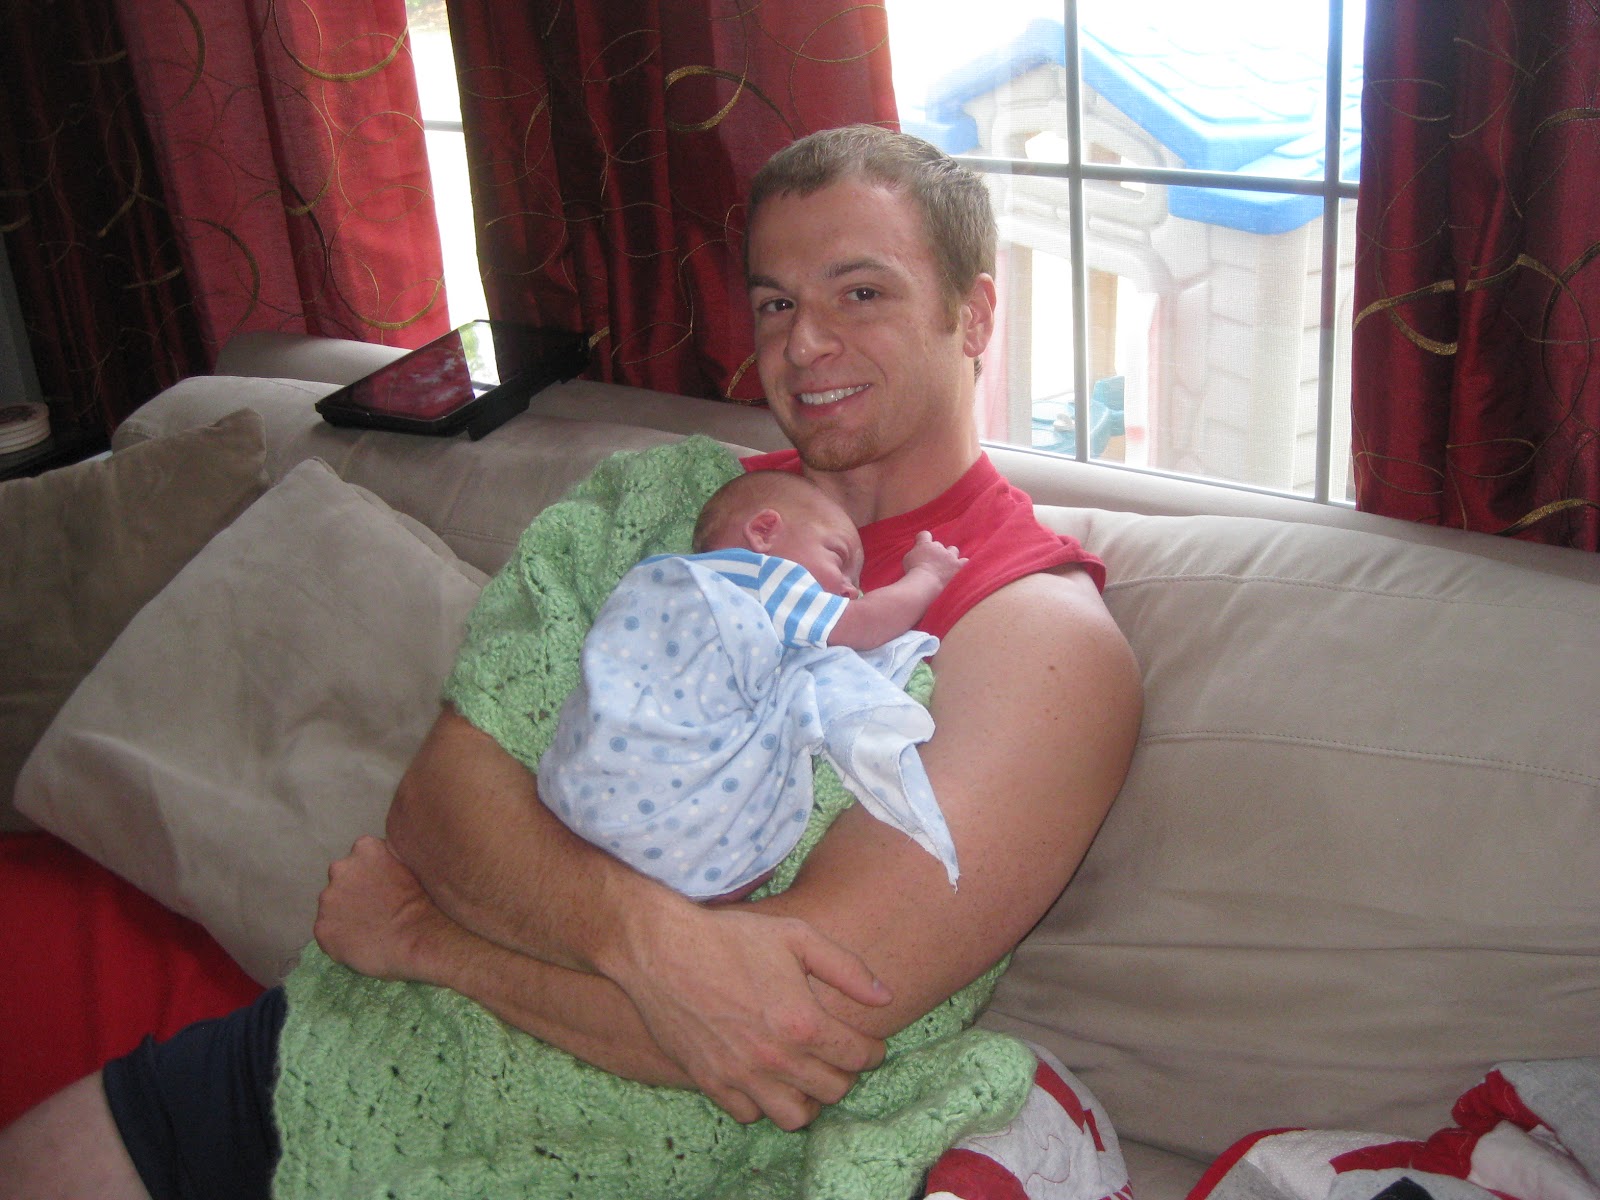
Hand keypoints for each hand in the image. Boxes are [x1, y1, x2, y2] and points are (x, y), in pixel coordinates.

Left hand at [314, 835, 453, 981]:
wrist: (419, 937)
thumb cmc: (425, 902)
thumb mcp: (413, 866)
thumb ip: (391, 861)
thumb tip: (386, 868)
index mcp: (365, 848)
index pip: (362, 856)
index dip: (372, 873)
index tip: (385, 886)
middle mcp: (340, 868)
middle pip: (342, 878)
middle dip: (353, 891)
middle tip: (375, 908)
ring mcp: (328, 899)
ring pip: (332, 906)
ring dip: (345, 915)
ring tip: (368, 929)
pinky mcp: (322, 929)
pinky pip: (329, 933)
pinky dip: (340, 939)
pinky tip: (361, 944)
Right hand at [609, 902, 892, 1130]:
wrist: (662, 950)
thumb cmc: (732, 937)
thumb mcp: (797, 937)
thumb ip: (847, 970)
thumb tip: (885, 998)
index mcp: (803, 1023)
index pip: (859, 1057)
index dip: (871, 1049)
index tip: (867, 1042)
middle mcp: (775, 1058)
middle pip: (834, 1090)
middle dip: (844, 1072)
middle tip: (836, 1052)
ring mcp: (741, 1075)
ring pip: (795, 1116)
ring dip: (807, 1097)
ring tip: (804, 1072)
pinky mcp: (710, 1082)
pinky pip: (749, 1115)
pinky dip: (762, 1102)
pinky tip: (764, 1076)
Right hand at [902, 530, 966, 585]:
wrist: (925, 581)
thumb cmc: (913, 571)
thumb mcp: (907, 558)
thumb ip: (915, 552)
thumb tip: (918, 552)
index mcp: (925, 544)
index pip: (924, 534)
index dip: (922, 538)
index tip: (920, 545)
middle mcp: (938, 547)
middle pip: (938, 544)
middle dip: (935, 551)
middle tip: (930, 562)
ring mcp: (949, 556)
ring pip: (953, 550)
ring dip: (950, 554)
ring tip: (946, 563)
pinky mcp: (956, 566)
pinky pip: (964, 561)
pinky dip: (962, 563)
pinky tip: (960, 565)